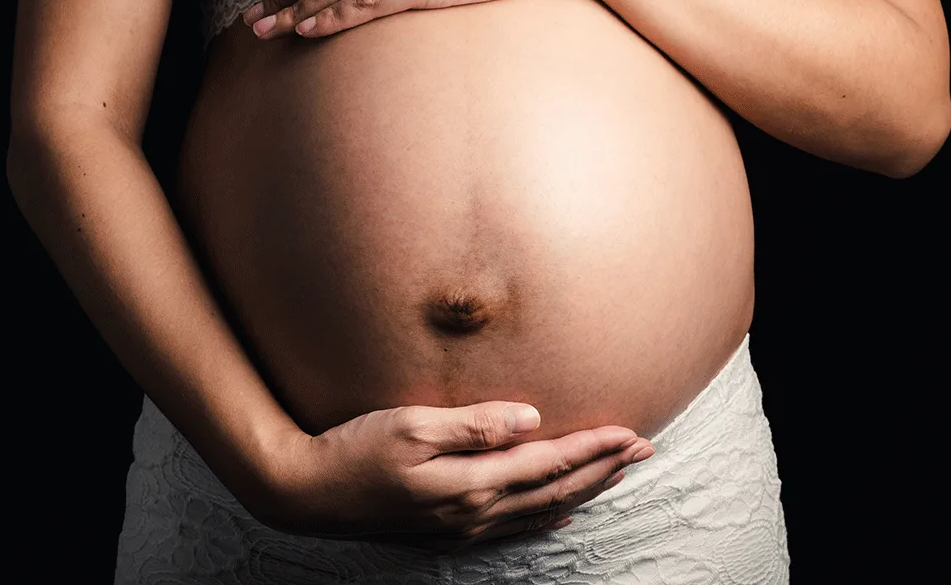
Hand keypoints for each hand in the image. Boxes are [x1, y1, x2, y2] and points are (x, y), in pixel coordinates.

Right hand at [256, 401, 654, 551]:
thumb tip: (531, 418)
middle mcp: (474, 510)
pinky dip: (545, 516)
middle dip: (603, 469)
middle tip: (645, 451)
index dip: (594, 447)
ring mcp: (460, 527)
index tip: (633, 433)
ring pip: (539, 509)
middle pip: (555, 488)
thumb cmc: (353, 448)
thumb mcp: (410, 425)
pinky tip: (558, 510)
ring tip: (615, 474)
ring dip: (582, 490)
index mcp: (472, 482)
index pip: (550, 462)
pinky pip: (512, 527)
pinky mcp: (445, 532)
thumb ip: (474, 423)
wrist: (305, 492)